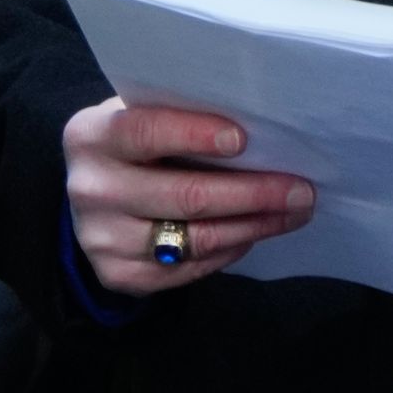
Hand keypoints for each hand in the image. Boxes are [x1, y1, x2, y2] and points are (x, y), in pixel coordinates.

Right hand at [64, 96, 316, 296]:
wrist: (94, 198)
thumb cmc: (133, 148)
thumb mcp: (138, 119)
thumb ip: (177, 118)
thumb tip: (260, 129)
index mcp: (90, 136)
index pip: (144, 132)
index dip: (195, 134)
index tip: (244, 139)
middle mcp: (90, 189)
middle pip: (185, 195)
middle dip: (253, 193)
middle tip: (301, 189)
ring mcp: (101, 237)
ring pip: (197, 238)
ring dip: (254, 225)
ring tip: (293, 212)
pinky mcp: (120, 274)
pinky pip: (191, 268)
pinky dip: (230, 250)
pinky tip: (251, 233)